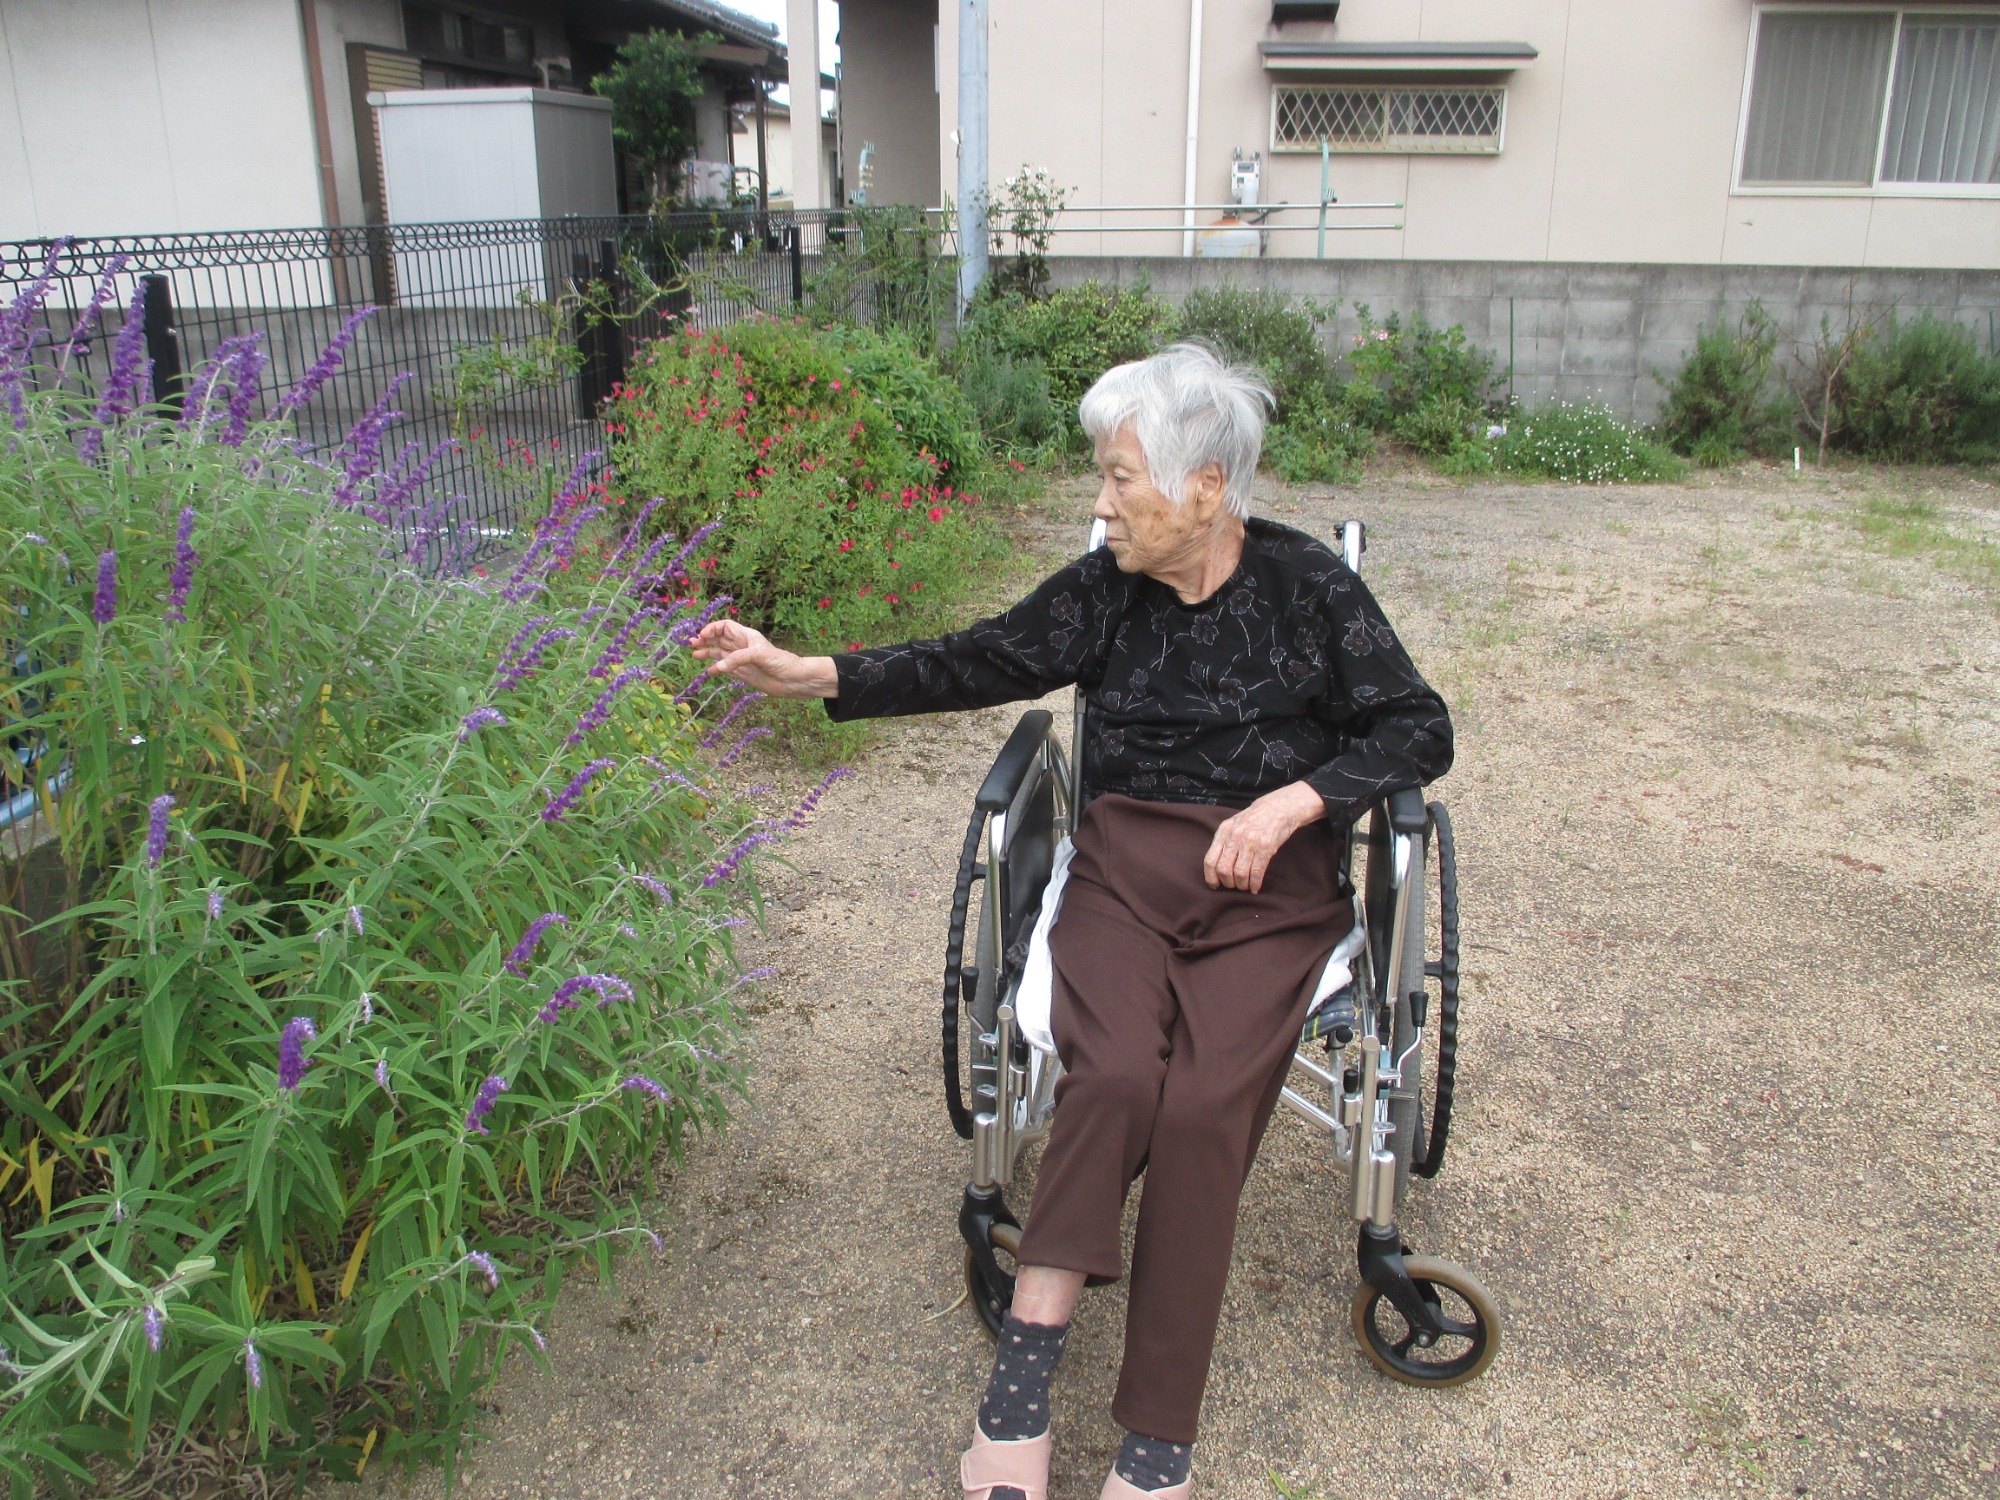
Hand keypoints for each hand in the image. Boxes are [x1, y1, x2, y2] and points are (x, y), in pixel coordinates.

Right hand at [690, 620, 838, 698]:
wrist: (793, 680)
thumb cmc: (781, 662)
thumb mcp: (759, 655)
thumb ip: (737, 659)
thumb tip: (716, 667)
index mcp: (746, 636)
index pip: (725, 626)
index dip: (713, 629)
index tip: (702, 636)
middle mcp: (742, 646)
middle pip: (719, 638)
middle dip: (705, 639)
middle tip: (691, 644)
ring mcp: (741, 659)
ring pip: (720, 653)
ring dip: (707, 653)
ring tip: (695, 655)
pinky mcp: (742, 673)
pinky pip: (725, 668)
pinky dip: (716, 668)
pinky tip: (709, 671)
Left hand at [1203, 781, 1326, 893]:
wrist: (1278, 808)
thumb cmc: (1254, 819)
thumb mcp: (1234, 825)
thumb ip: (1224, 842)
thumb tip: (1215, 867)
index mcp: (1224, 832)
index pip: (1210, 860)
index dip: (1210, 877)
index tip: (1215, 885)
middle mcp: (1235, 837)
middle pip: (1224, 870)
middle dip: (1228, 883)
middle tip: (1233, 886)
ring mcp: (1250, 842)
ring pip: (1240, 873)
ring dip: (1242, 885)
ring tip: (1245, 886)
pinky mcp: (1266, 848)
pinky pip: (1257, 872)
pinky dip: (1255, 884)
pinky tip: (1255, 887)